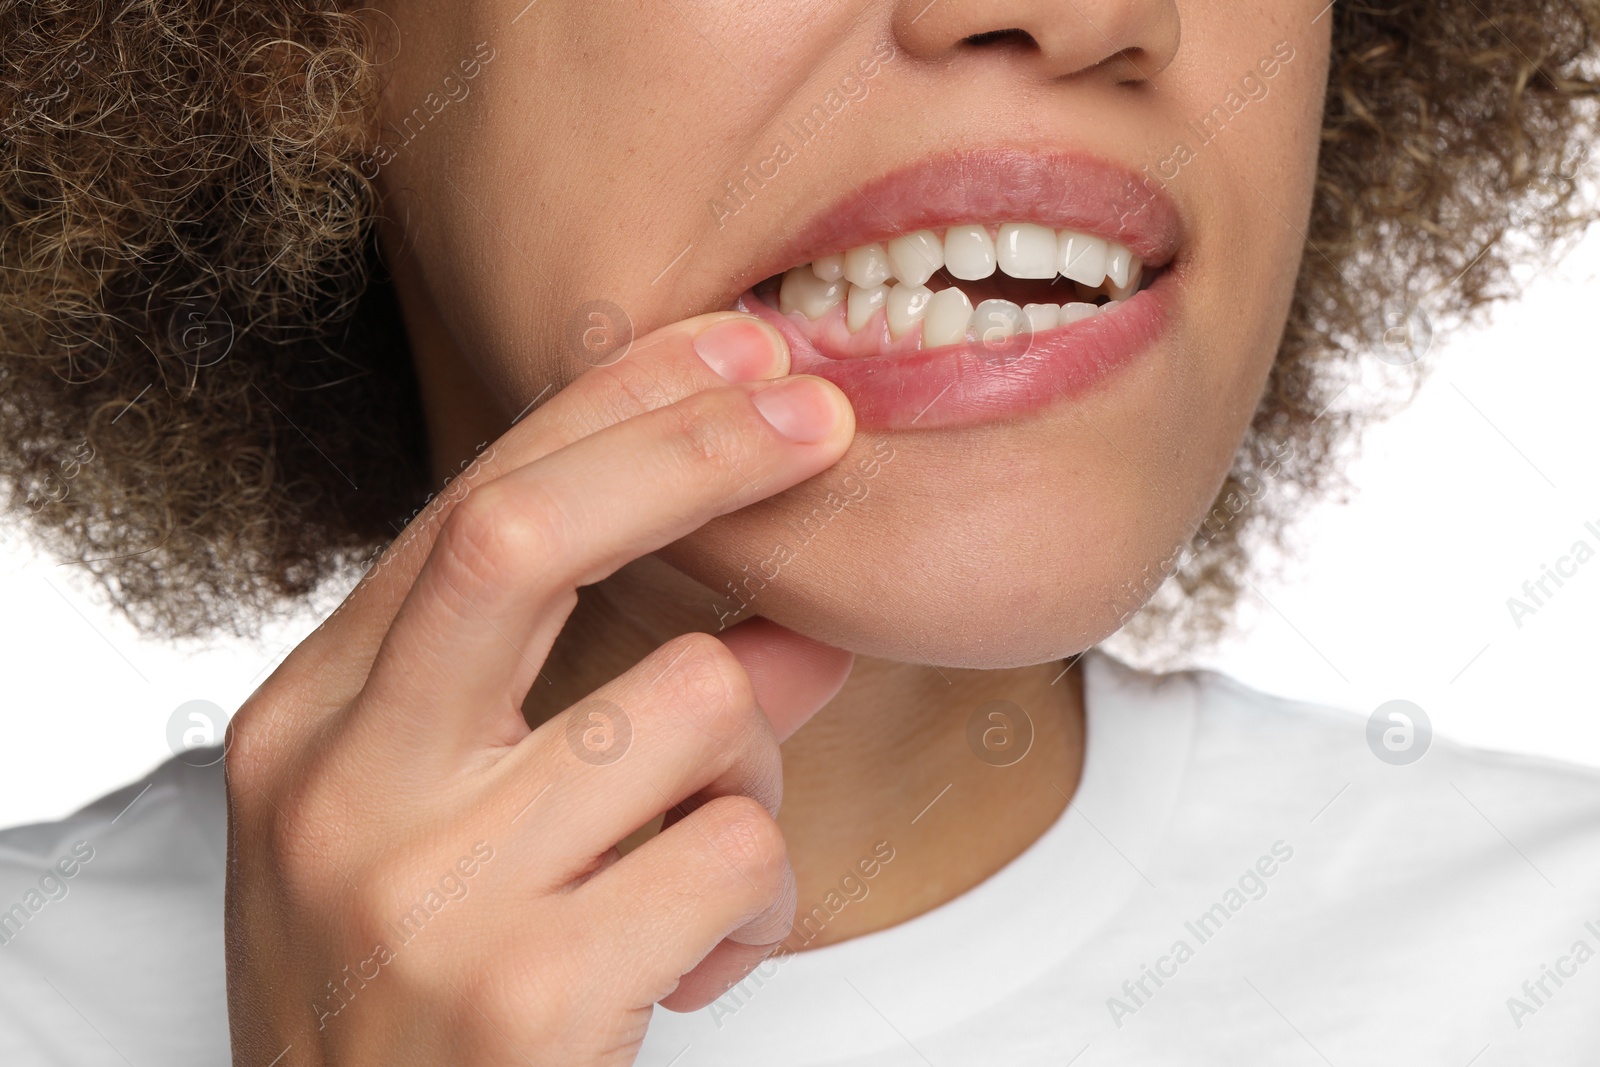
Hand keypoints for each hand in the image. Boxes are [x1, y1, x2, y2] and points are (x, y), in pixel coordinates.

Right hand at [222, 312, 855, 1064]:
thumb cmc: (405, 993)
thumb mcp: (443, 824)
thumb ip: (575, 704)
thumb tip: (784, 632)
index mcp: (309, 725)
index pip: (472, 510)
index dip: (618, 413)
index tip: (734, 358)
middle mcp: (343, 789)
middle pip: (528, 536)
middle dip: (695, 448)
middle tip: (817, 417)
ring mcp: (426, 892)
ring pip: (694, 702)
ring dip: (754, 762)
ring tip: (703, 856)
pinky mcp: (530, 993)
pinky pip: (737, 852)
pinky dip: (758, 897)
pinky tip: (693, 959)